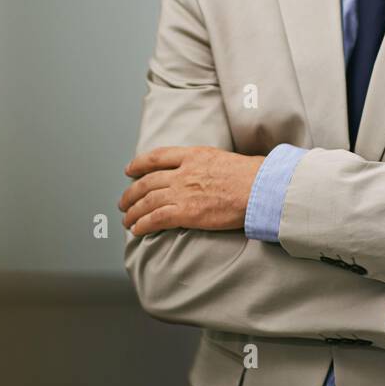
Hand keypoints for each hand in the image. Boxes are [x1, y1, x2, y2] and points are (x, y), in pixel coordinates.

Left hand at [119, 145, 264, 234]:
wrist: (260, 188)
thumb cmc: (254, 175)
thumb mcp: (227, 158)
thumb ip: (211, 164)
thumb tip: (213, 172)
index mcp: (194, 155)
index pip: (158, 156)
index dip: (139, 164)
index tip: (130, 170)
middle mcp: (184, 172)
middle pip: (147, 182)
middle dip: (131, 193)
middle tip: (124, 202)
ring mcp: (184, 192)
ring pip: (147, 201)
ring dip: (133, 212)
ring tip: (127, 220)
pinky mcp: (187, 212)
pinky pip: (156, 218)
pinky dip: (143, 224)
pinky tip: (137, 230)